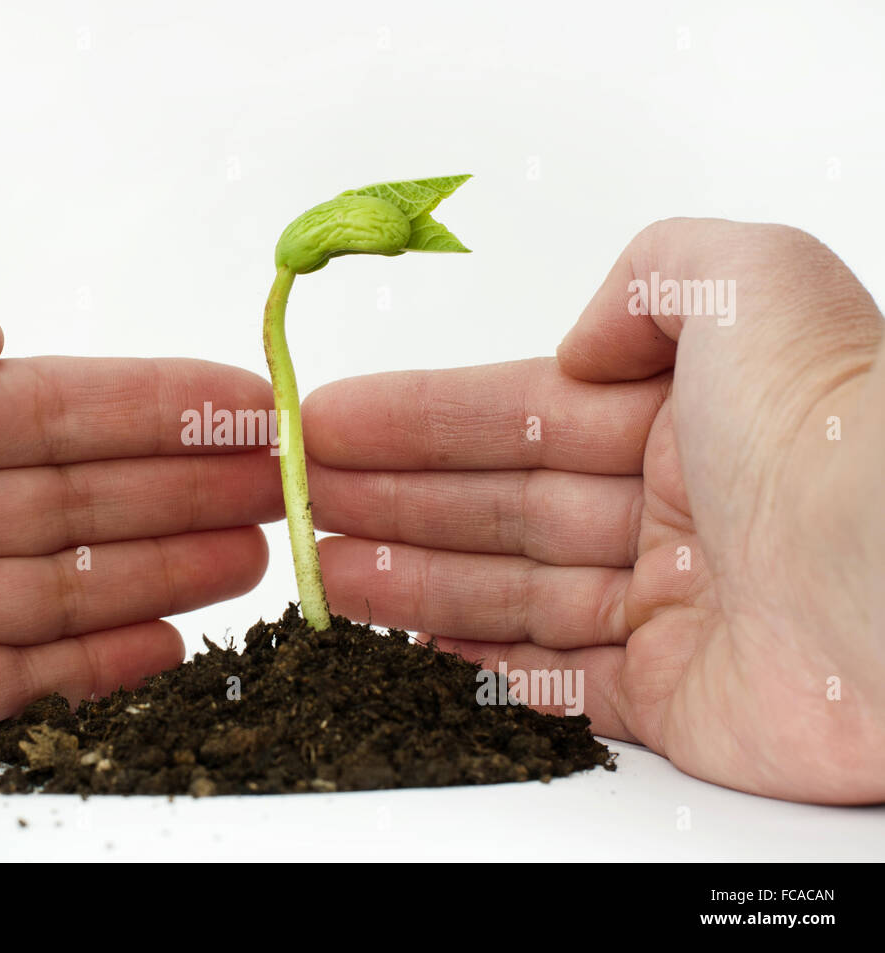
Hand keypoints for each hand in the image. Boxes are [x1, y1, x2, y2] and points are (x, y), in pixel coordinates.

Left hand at [0, 247, 279, 792]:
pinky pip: (18, 682)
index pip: (53, 410)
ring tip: (255, 553)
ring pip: (67, 584)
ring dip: (166, 568)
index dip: (153, 406)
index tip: (239, 403)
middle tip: (279, 483)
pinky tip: (172, 639)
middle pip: (78, 497)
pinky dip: (100, 665)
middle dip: (185, 487)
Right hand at [303, 219, 884, 803]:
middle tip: (302, 502)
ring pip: (512, 593)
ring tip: (325, 575)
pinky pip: (557, 687)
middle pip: (499, 506)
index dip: (416, 419)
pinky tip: (410, 647)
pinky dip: (479, 670)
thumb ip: (652, 274)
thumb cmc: (837, 437)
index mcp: (686, 416)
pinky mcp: (678, 702)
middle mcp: (677, 511)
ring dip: (411, 582)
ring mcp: (673, 610)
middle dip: (392, 501)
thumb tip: (581, 342)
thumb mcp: (750, 279)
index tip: (330, 424)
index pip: (518, 416)